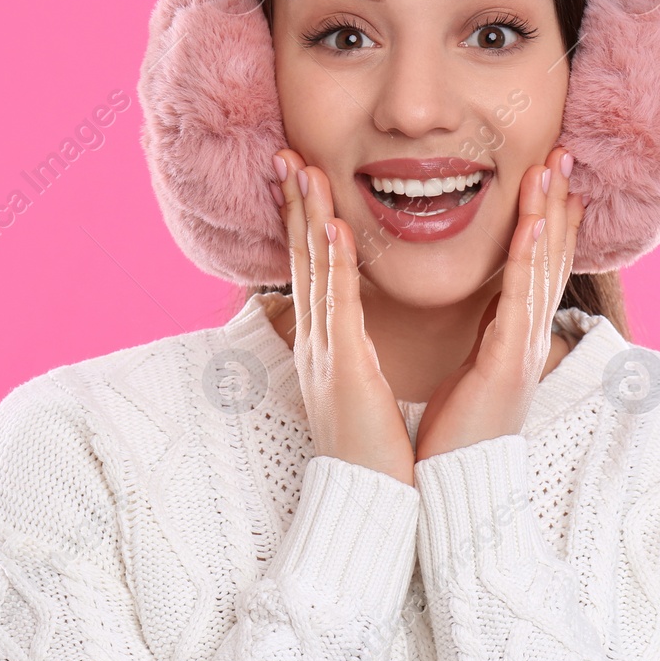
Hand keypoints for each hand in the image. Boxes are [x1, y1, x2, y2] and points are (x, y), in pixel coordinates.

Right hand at [273, 149, 415, 486]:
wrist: (366, 505)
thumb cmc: (373, 452)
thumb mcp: (359, 390)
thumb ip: (354, 354)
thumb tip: (354, 332)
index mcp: (325, 346)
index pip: (311, 271)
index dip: (302, 222)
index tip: (301, 178)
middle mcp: (316, 343)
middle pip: (302, 260)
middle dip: (295, 206)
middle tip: (287, 155)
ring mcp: (325, 354)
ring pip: (316, 272)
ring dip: (309, 218)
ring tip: (305, 170)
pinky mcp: (344, 370)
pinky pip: (339, 307)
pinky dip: (336, 265)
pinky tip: (334, 229)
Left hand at [413, 146, 585, 463]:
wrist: (458, 488)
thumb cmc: (459, 435)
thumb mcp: (477, 371)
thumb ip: (487, 335)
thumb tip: (491, 310)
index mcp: (515, 338)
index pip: (538, 267)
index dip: (549, 221)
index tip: (553, 178)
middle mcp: (527, 338)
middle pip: (549, 257)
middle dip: (557, 204)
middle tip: (562, 154)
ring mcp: (523, 350)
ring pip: (541, 268)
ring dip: (548, 215)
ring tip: (552, 169)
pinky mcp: (507, 364)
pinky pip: (519, 301)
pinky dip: (528, 258)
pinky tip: (531, 223)